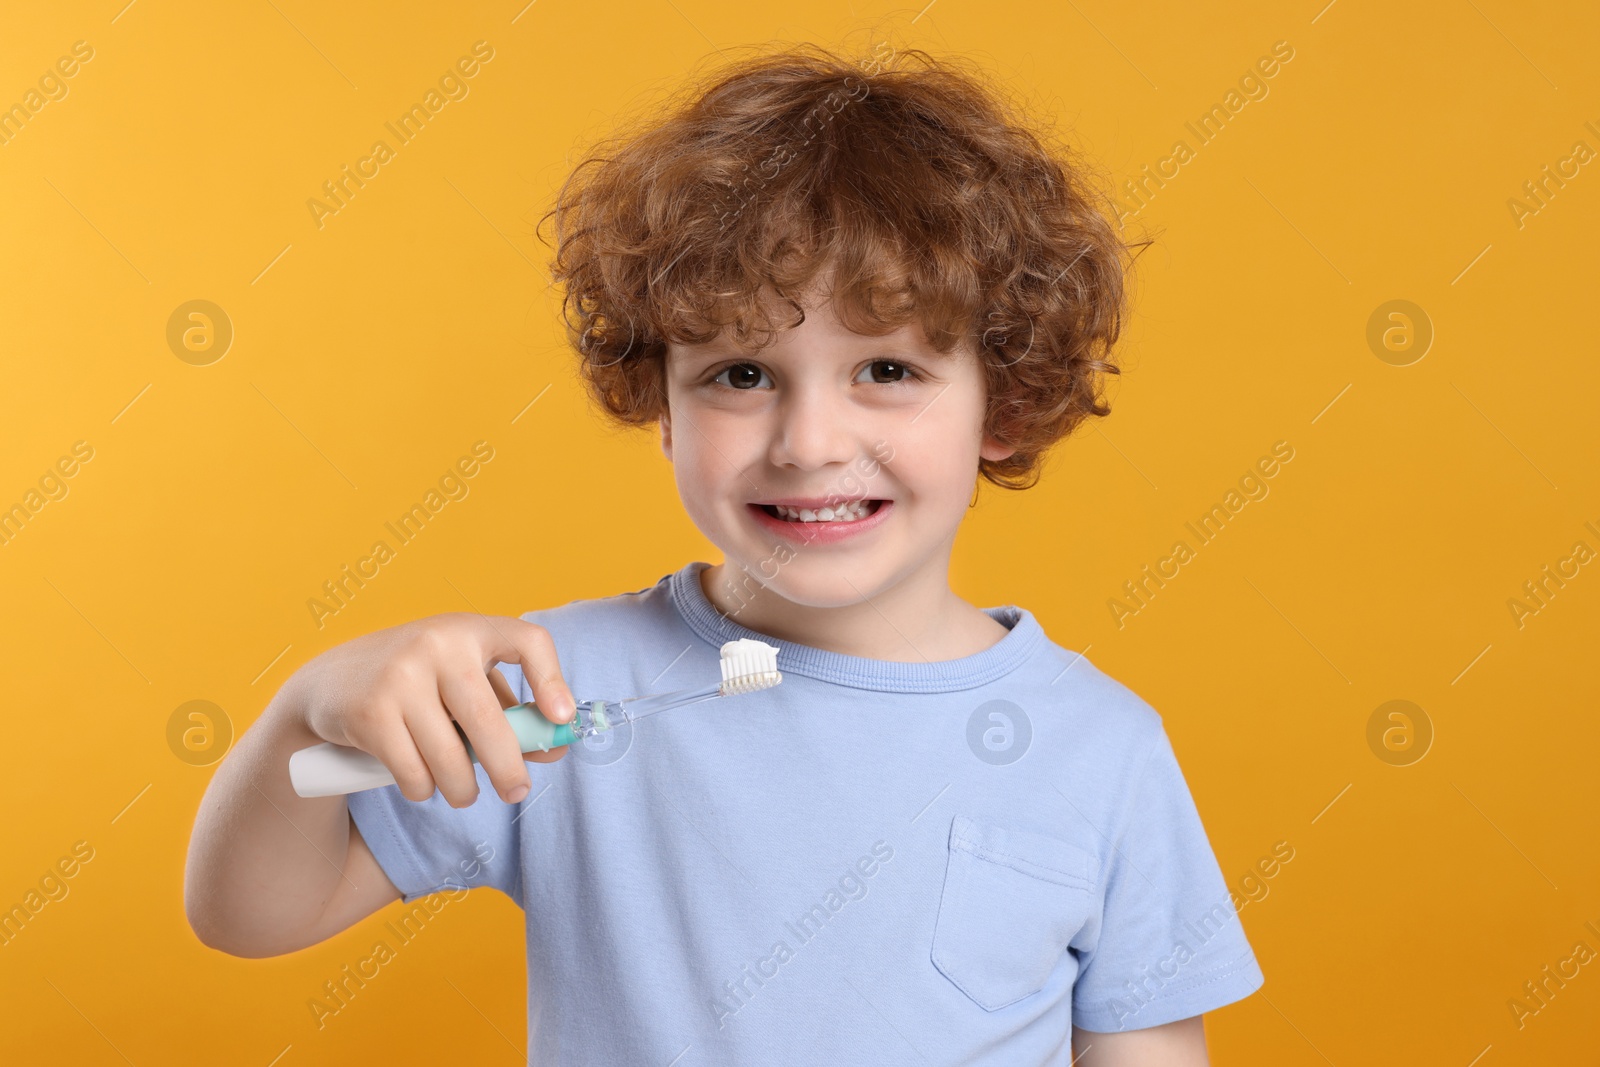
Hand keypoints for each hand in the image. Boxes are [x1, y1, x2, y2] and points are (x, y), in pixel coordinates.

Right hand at [291, 613, 575, 806]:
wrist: (331, 683)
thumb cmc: (420, 684)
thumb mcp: (464, 681)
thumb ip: (510, 711)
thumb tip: (555, 749)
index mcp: (469, 630)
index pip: (528, 641)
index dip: (552, 680)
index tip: (562, 720)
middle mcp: (437, 644)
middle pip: (488, 722)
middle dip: (508, 769)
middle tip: (517, 792)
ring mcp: (400, 677)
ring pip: (450, 760)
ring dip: (463, 789)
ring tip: (463, 792)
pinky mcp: (370, 713)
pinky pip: (414, 774)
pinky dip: (424, 789)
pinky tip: (422, 781)